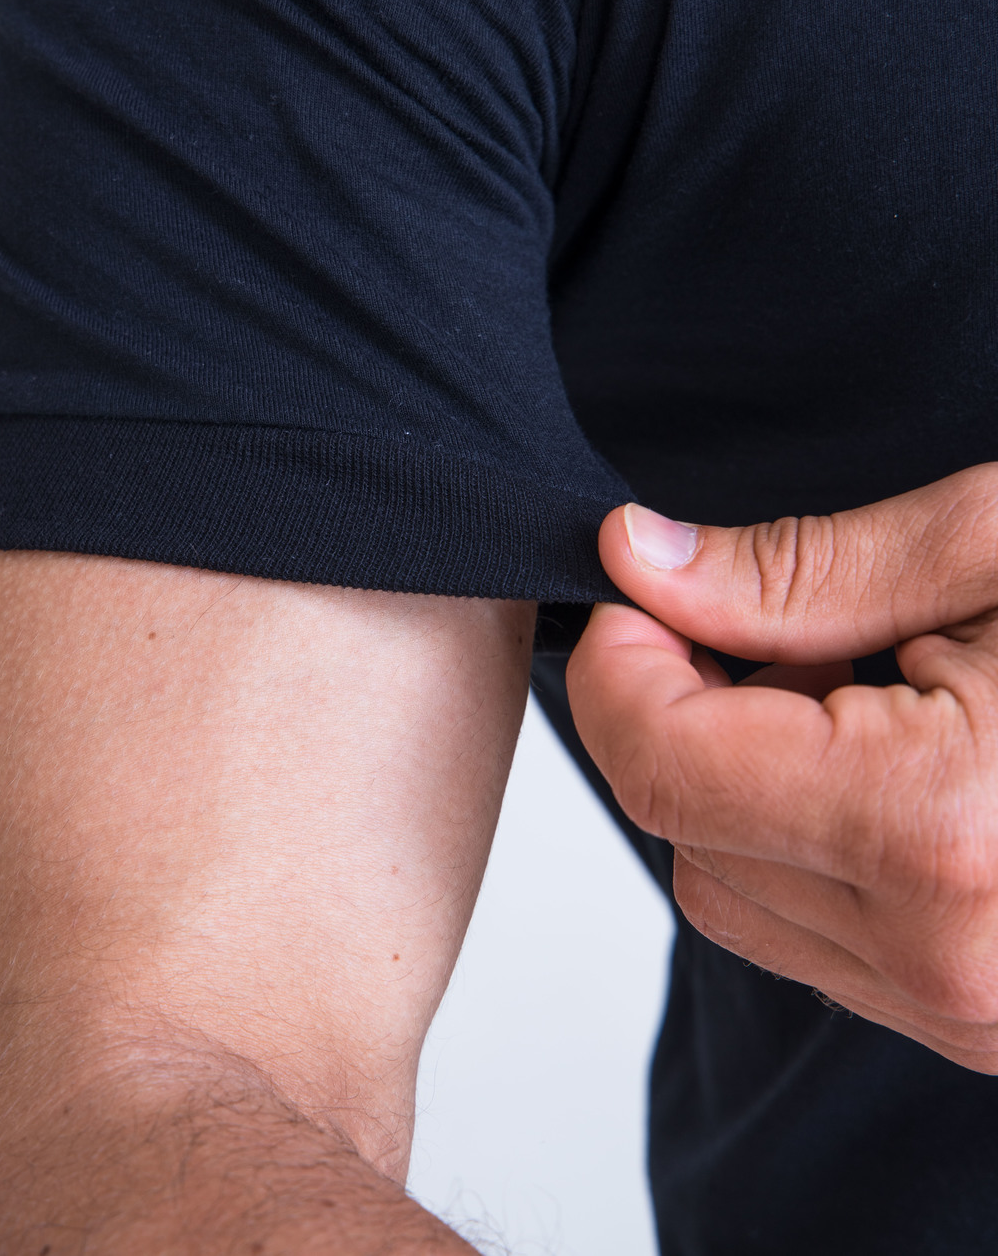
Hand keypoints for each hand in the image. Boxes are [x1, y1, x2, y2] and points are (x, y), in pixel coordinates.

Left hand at [567, 464, 997, 1070]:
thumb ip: (803, 572)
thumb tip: (640, 560)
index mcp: (941, 828)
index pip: (661, 762)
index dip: (621, 661)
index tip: (640, 588)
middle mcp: (948, 957)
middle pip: (683, 828)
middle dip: (694, 709)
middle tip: (797, 625)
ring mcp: (972, 1012)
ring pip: (735, 893)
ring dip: (752, 780)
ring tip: (871, 693)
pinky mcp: (982, 1022)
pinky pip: (815, 936)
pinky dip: (810, 841)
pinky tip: (900, 763)